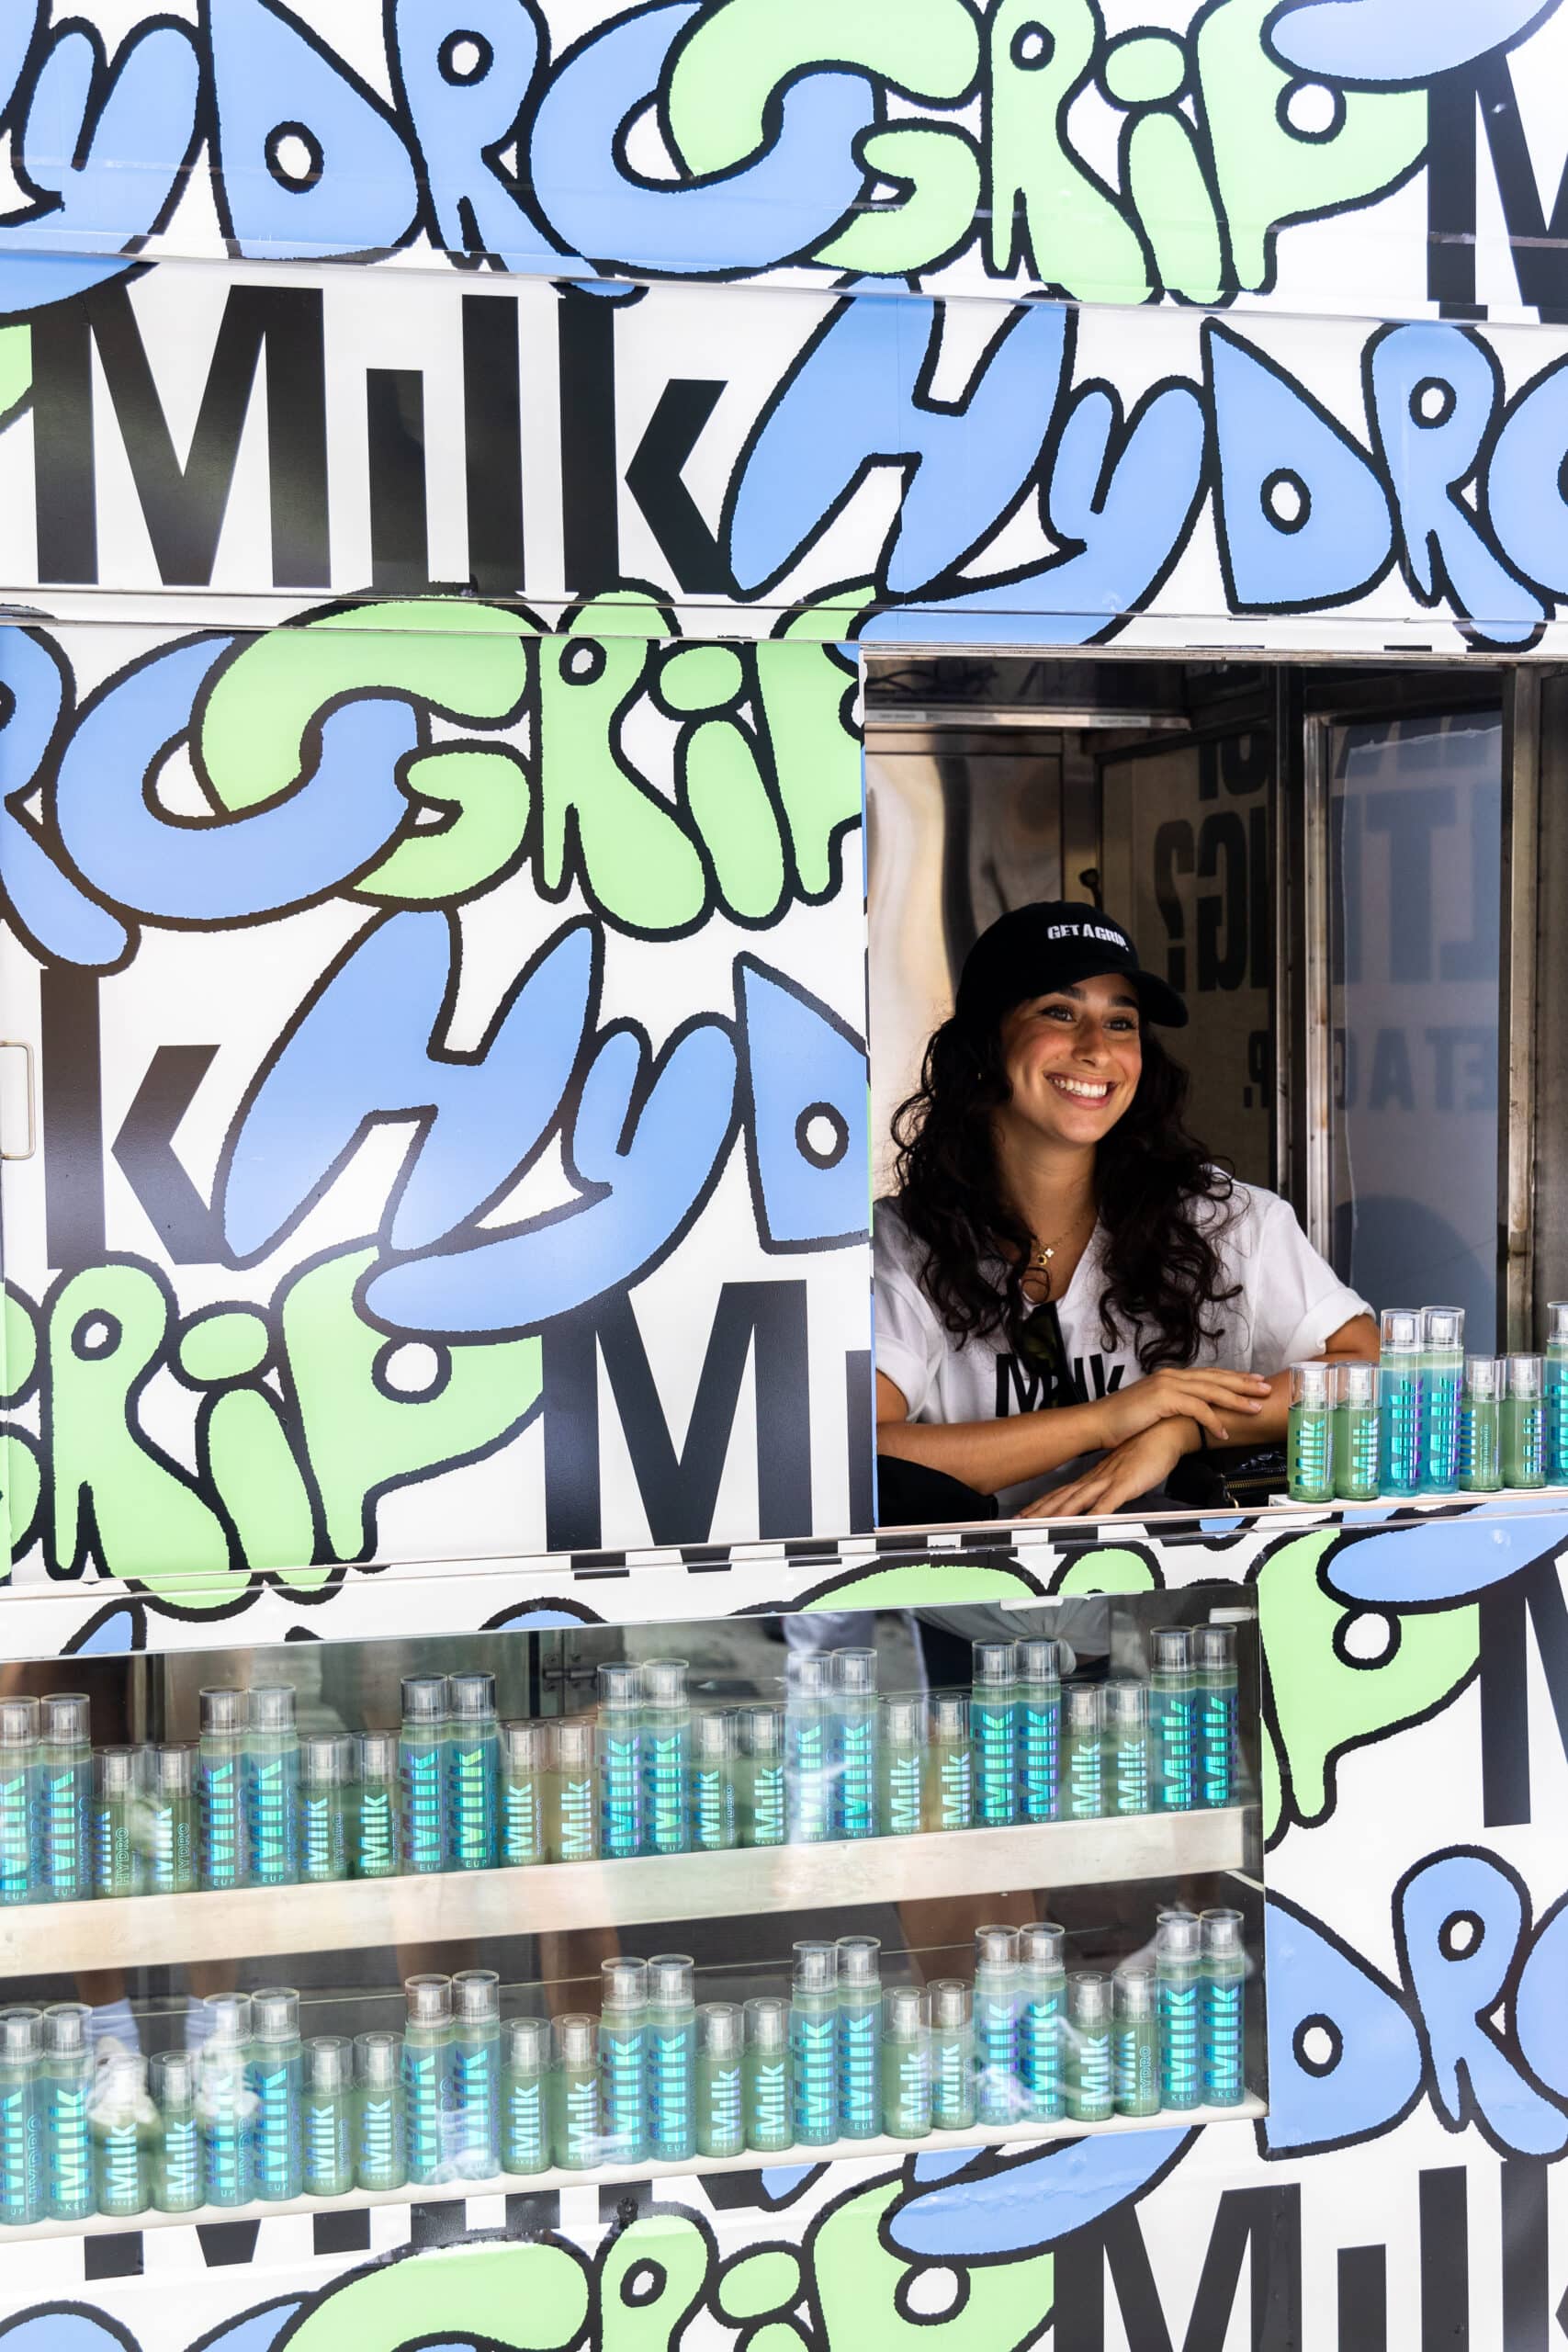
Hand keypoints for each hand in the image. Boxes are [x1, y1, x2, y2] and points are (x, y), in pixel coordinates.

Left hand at [1020, 1420, 1199, 1518]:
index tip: (1021, 1516)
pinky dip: (1094, 1515)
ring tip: (1038, 1527)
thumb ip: (1108, 1491)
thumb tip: (1098, 1506)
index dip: (1039, 1506)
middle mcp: (1094, 1479)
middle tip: (1017, 1524)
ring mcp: (1108, 1481)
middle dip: (1038, 1513)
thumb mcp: (1121, 1476)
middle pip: (1060, 1499)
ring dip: (1056, 1516)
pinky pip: (1107, 1504)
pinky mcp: (1125, 1485)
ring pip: (1076, 1502)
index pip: (1059, 1494)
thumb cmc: (1144, 1454)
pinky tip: (1086, 1525)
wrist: (1163, 1434)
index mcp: (1092, 1478)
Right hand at [1092, 1365, 1269, 1450]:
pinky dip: (1213, 1420)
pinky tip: (1224, 1432)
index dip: (1234, 1377)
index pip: (1210, 1375)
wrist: (1099, 1423)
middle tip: (1266, 1388)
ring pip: (1211, 1391)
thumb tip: (1193, 1414)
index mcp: (1171, 1377)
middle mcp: (1172, 1376)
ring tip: (1254, 1408)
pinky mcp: (1164, 1399)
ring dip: (1236, 1400)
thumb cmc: (1124, 1421)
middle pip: (1216, 1378)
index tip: (1254, 1381)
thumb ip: (1175, 1406)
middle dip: (1244, 1383)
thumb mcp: (1155, 1409)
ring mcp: (1168, 1385)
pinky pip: (1197, 1409)